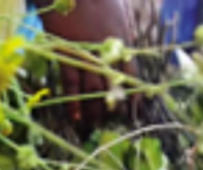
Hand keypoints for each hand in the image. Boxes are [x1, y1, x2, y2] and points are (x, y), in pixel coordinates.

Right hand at [38, 0, 139, 123]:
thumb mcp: (116, 12)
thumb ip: (120, 31)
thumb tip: (124, 45)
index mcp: (120, 41)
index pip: (131, 73)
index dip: (134, 92)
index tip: (135, 108)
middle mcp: (106, 52)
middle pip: (111, 86)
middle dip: (111, 105)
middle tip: (110, 120)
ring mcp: (86, 55)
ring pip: (92, 89)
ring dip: (93, 108)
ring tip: (93, 123)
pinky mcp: (66, 55)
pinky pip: (71, 84)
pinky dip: (73, 101)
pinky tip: (75, 115)